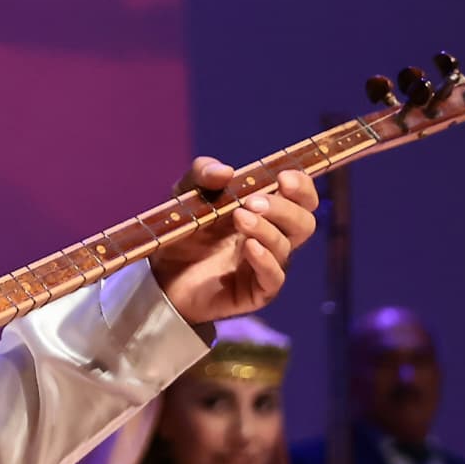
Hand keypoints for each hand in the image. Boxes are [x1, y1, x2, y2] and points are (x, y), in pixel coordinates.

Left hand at [148, 159, 318, 324]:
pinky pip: (273, 277)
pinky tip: (249, 247)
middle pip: (304, 222)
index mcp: (267, 213)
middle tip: (252, 201)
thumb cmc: (183, 232)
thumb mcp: (186, 194)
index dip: (301, 187)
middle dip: (283, 208)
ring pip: (286, 246)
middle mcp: (273, 239)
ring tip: (238, 217)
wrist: (160, 274)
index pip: (302, 199)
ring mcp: (265, 265)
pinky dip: (265, 260)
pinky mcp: (255, 292)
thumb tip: (226, 171)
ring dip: (265, 229)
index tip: (283, 178)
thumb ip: (203, 175)